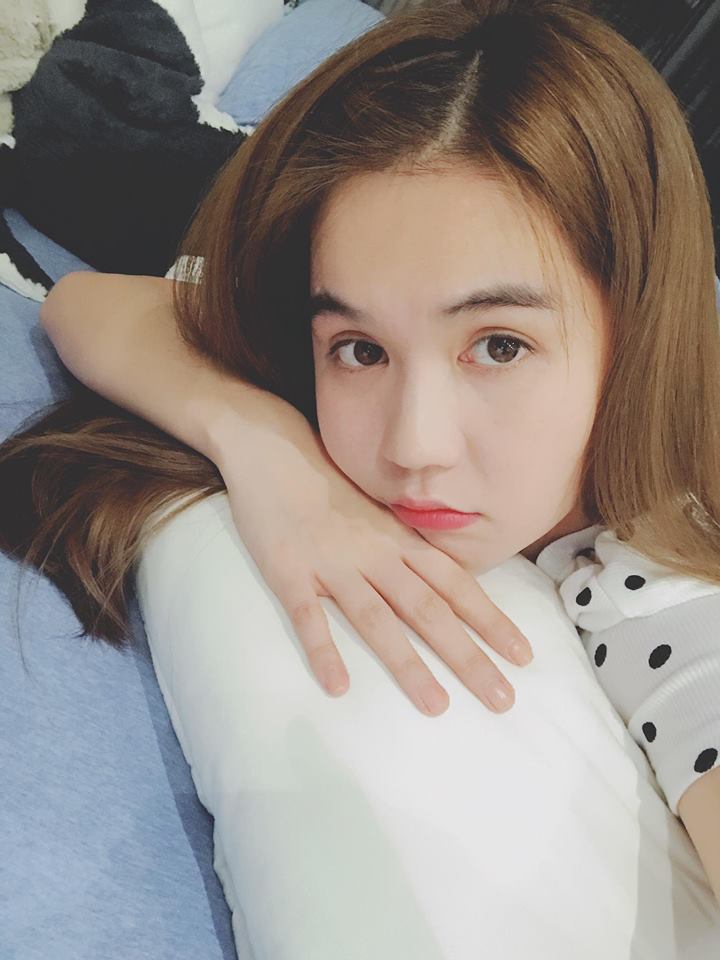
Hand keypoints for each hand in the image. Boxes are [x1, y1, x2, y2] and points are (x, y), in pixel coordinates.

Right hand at [216, 409, 532, 716]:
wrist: (276, 453)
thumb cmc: (330, 489)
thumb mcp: (380, 517)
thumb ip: (410, 550)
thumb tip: (449, 584)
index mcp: (400, 542)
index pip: (456, 585)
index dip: (491, 620)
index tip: (523, 655)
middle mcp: (375, 555)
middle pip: (428, 610)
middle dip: (467, 656)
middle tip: (501, 698)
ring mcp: (332, 565)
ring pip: (376, 619)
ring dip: (407, 663)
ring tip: (437, 706)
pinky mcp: (290, 572)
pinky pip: (308, 617)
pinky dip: (323, 650)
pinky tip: (338, 687)